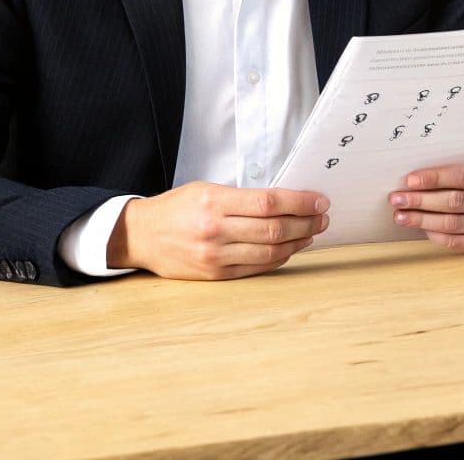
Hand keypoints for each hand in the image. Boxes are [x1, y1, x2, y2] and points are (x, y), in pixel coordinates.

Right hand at [108, 181, 329, 279]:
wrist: (140, 236)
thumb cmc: (176, 208)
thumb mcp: (206, 189)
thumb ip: (242, 196)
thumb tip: (286, 200)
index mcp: (214, 202)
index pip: (269, 202)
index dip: (301, 202)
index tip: (320, 201)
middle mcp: (215, 230)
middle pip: (275, 229)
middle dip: (307, 223)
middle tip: (323, 218)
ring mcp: (215, 256)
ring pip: (270, 252)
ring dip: (298, 242)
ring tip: (312, 233)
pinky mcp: (215, 275)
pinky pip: (256, 268)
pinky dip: (279, 258)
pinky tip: (291, 249)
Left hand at [391, 148, 463, 252]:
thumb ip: (450, 161)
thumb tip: (414, 173)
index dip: (435, 178)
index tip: (410, 180)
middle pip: (457, 202)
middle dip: (422, 201)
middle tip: (398, 199)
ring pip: (454, 224)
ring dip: (423, 220)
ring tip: (401, 215)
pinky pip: (458, 243)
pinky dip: (437, 236)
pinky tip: (421, 228)